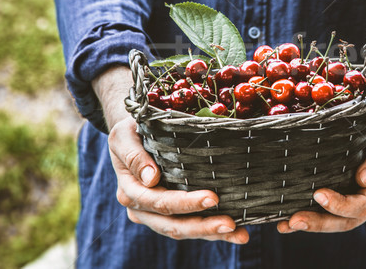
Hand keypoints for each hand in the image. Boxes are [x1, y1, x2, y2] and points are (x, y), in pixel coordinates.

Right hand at [107, 116, 249, 242]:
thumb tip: (151, 178)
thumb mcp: (125, 136)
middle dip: (203, 226)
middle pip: (173, 225)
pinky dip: (213, 231)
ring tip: (240, 234)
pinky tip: (236, 231)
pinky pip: (192, 225)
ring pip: (185, 230)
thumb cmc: (130, 131)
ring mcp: (156, 215)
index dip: (185, 203)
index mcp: (130, 191)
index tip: (213, 197)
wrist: (132, 136)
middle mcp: (141, 208)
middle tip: (231, 223)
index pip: (159, 202)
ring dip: (212, 233)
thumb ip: (134, 156)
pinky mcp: (171, 214)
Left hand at [276, 98, 365, 232]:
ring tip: (287, 224)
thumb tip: (363, 180)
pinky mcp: (346, 193)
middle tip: (295, 220)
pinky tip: (286, 222)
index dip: (343, 204)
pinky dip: (310, 217)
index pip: (365, 203)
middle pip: (350, 219)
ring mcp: (360, 197)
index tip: (318, 195)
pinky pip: (330, 212)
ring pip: (338, 221)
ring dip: (313, 224)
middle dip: (321, 221)